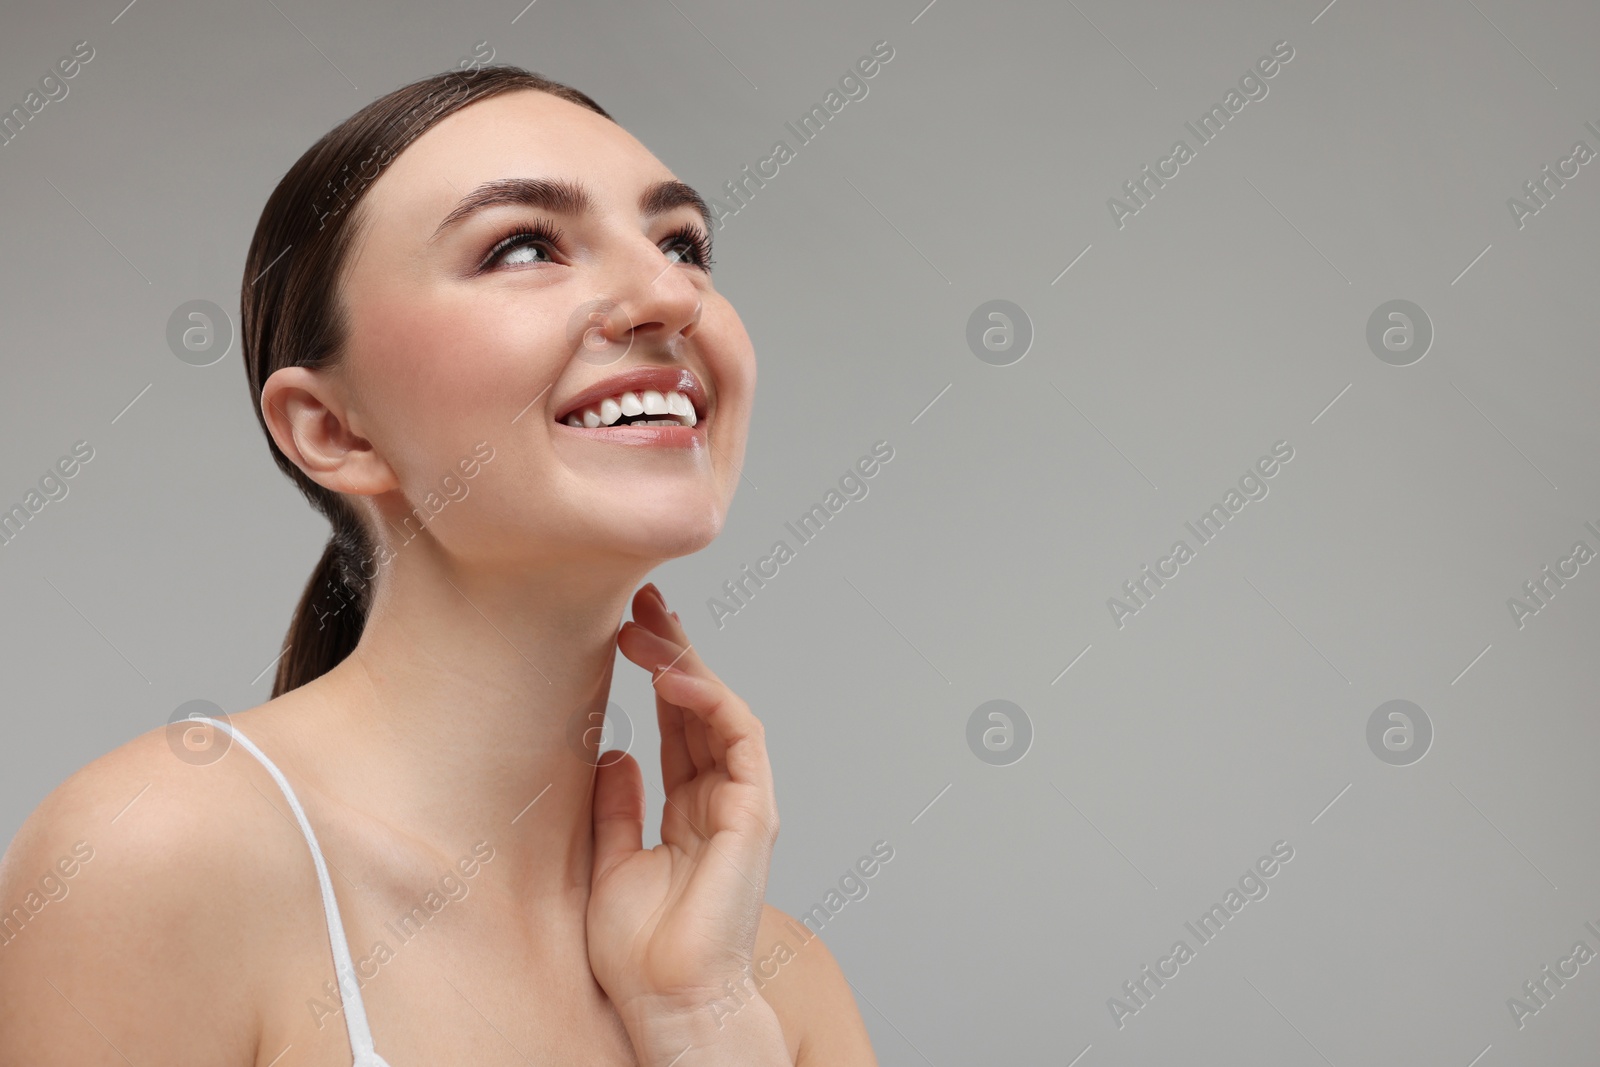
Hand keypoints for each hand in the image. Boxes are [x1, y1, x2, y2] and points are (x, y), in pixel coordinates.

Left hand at [589, 583, 780, 1036]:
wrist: (668, 1001)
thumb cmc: (641, 952)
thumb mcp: (608, 860)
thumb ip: (615, 806)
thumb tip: (612, 752)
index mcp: (690, 808)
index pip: (677, 722)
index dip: (654, 672)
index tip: (623, 627)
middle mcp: (720, 799)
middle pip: (699, 705)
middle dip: (672, 648)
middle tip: (640, 599)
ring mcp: (741, 803)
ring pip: (720, 710)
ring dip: (685, 661)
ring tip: (647, 623)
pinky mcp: (754, 812)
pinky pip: (740, 739)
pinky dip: (711, 700)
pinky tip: (675, 674)